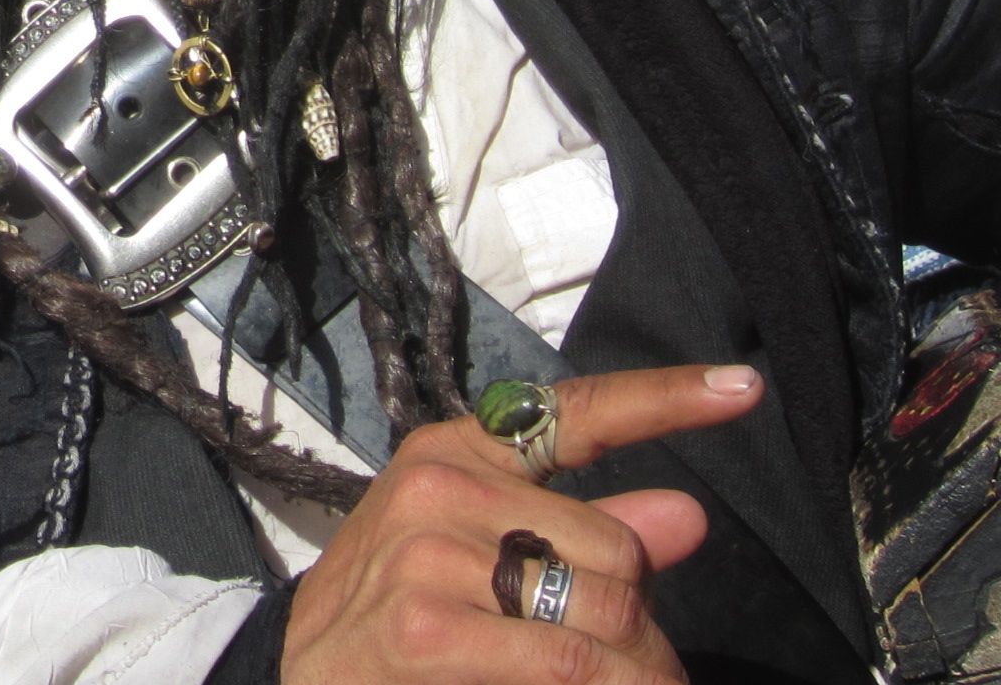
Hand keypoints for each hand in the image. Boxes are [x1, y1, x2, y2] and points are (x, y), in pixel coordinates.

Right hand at [281, 361, 763, 683]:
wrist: (297, 674)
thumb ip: (586, 533)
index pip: (578, 413)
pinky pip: (565, 658)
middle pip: (616, 548)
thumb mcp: (480, 552)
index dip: (668, 400)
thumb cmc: (402, 610)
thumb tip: (688, 515)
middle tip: (639, 667)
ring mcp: (430, 556)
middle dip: (645, 623)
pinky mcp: (427, 629)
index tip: (744, 386)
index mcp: (459, 450)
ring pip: (604, 607)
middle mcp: (443, 485)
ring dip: (635, 669)